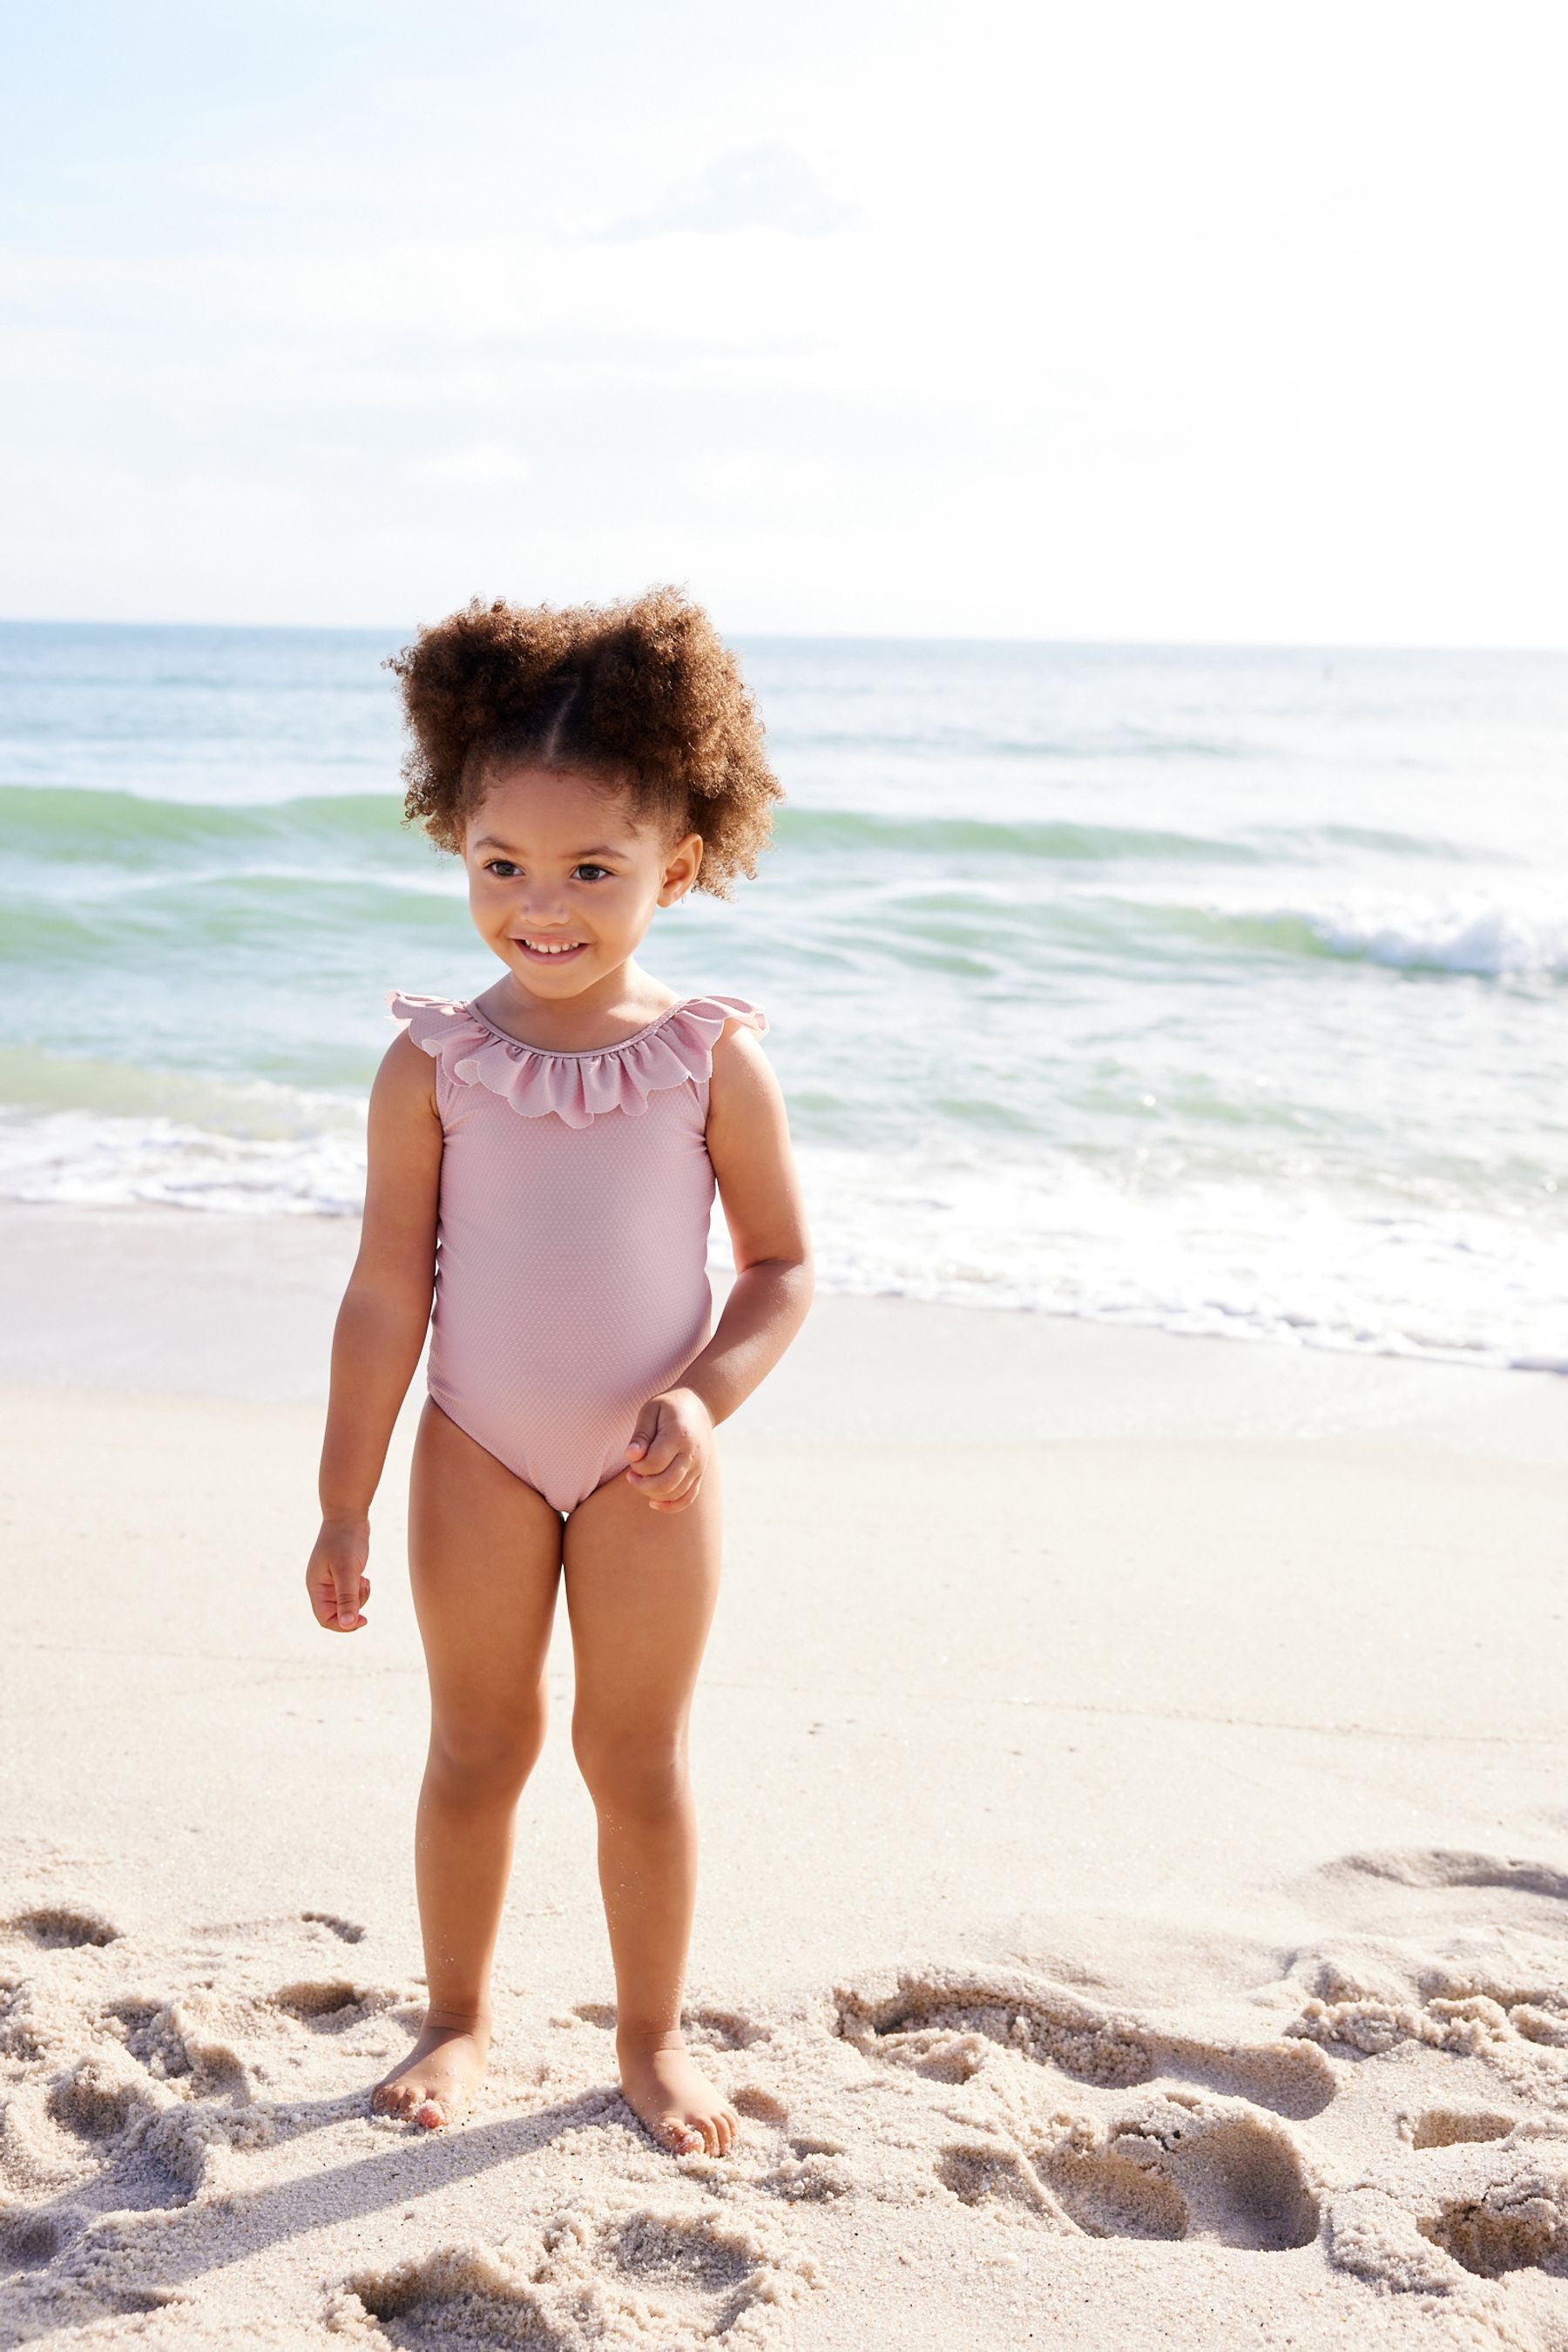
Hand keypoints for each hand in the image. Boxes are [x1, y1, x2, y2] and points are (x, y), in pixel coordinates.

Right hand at [306, 1515, 370, 1631]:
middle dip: (353, 1607)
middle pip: (336, 1613)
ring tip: (364, 1580)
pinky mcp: (342, 1574)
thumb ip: (347, 1598)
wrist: (348, 1514)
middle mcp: (321, 1586)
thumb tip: (347, 1624)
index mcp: (316, 1587)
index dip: (343, 1625)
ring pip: (346, 1603)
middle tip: (363, 1587)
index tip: (363, 1620)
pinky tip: (364, 1576)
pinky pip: (351, 1592)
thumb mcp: (347, 1571)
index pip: (325, 1618)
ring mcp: (331, 1580)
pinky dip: (360, 1589)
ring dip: (359, 1597)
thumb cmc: (345, 1540)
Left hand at [623, 1387, 713, 1512]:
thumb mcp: (651, 1410)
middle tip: (631, 1475)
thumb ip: (641, 1434)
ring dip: (652, 1494)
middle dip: (641, 1484)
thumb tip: (631, 1456)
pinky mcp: (699, 1474)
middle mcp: (692, 1454)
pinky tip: (654, 1503)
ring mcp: (698, 1467)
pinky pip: (687, 1498)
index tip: (632, 1456)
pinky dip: (670, 1506)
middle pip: (665, 1483)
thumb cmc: (669, 1406)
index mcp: (679, 1435)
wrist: (700, 1406)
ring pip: (674, 1494)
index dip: (637, 1465)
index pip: (654, 1463)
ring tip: (641, 1480)